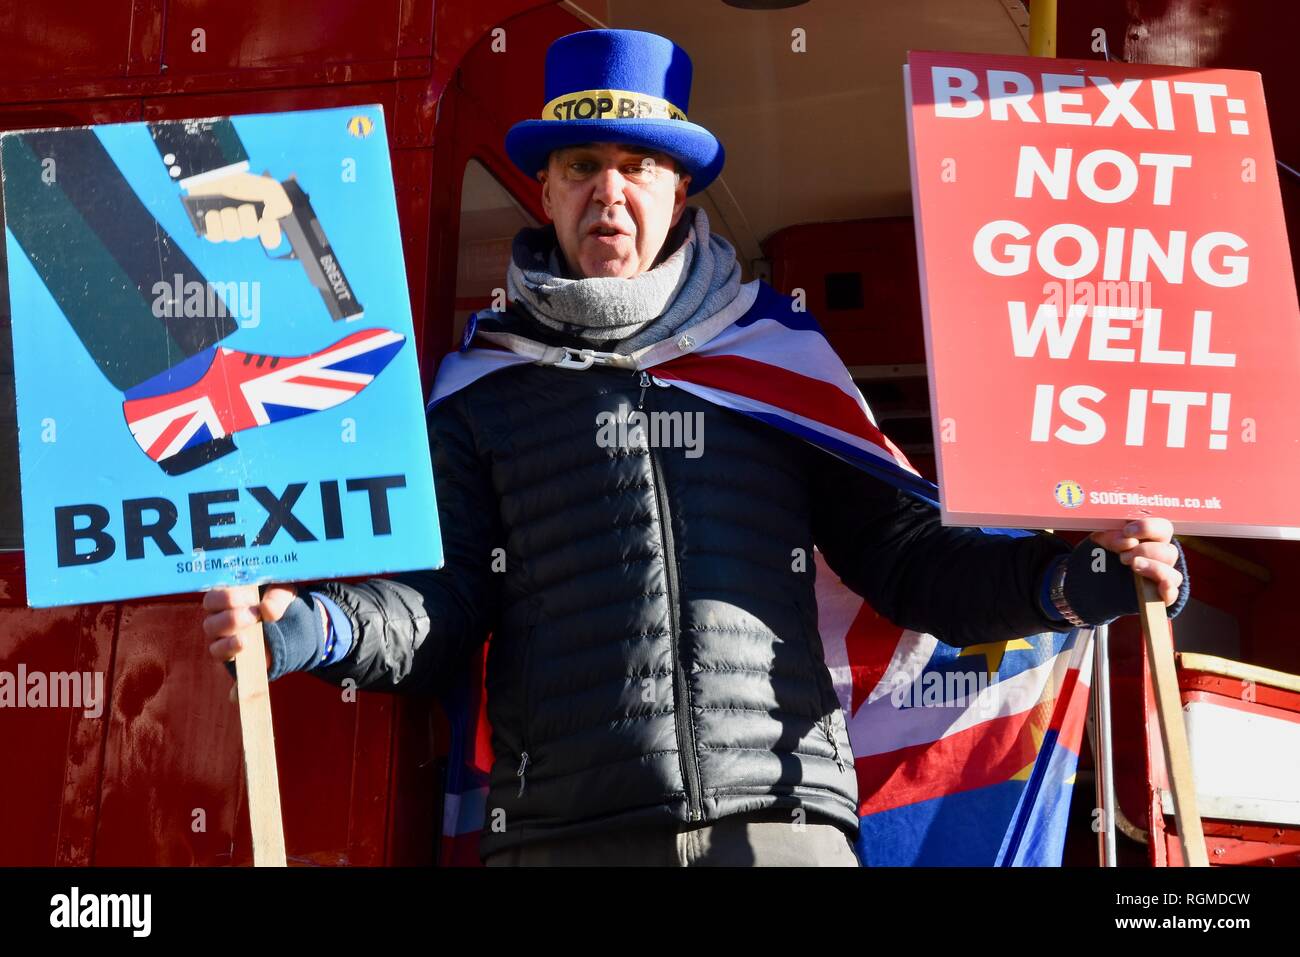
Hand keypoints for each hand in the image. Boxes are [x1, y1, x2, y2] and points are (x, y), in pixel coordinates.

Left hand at [186, 172, 291, 248]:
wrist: (209, 174)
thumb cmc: (236, 179)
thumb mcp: (265, 185)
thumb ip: (279, 200)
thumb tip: (272, 217)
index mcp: (262, 217)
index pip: (273, 238)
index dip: (270, 232)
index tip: (264, 219)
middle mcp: (247, 225)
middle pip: (251, 233)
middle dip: (245, 215)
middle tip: (241, 203)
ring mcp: (230, 228)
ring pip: (233, 235)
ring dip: (228, 216)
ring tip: (224, 205)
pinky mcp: (213, 230)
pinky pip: (216, 236)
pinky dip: (214, 221)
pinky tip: (213, 211)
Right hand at [203, 584, 298, 701]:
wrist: (296, 624)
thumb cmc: (281, 601)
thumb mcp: (285, 592)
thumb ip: (277, 596)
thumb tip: (267, 610)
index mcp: (227, 602)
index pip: (212, 599)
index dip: (226, 598)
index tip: (249, 598)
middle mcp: (221, 624)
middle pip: (210, 625)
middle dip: (230, 620)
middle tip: (252, 617)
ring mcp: (228, 646)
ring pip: (215, 648)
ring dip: (228, 644)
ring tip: (246, 641)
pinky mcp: (240, 665)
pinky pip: (233, 675)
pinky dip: (235, 682)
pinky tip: (239, 684)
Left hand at [1086, 517, 1182, 606]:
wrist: (1085, 585)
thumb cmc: (1095, 556)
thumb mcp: (1097, 542)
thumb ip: (1110, 537)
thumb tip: (1128, 541)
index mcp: (1148, 540)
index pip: (1163, 528)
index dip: (1149, 528)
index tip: (1127, 531)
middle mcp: (1158, 559)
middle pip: (1170, 552)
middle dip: (1147, 551)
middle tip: (1123, 556)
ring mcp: (1158, 580)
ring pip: (1174, 574)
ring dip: (1156, 568)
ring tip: (1133, 567)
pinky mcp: (1155, 598)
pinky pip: (1172, 595)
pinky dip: (1169, 590)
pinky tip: (1163, 586)